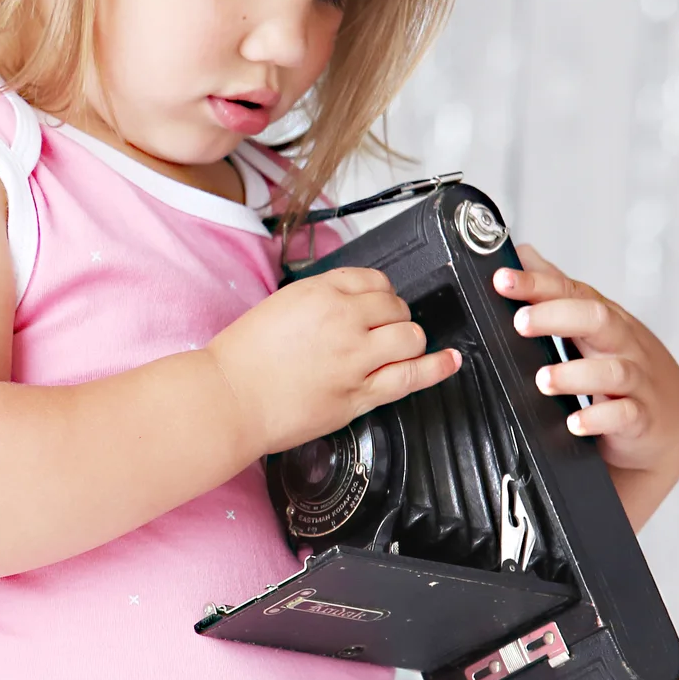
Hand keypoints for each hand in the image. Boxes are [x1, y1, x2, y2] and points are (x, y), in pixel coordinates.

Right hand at [204, 268, 462, 456]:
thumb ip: (319, 300)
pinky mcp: (359, 394)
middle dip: (393, 316)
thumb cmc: (241, 358)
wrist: (228, 398)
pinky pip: (411, 377)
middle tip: (380, 331)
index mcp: (319, 292)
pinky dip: (436, 367)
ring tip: (396, 348)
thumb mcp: (279, 306)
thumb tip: (352, 303)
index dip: (379, 293)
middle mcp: (343, 319)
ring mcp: (355, 358)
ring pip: (409, 337)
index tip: (377, 304)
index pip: (373, 280)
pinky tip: (450, 361)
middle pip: (396, 307)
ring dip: (407, 340)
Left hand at [495, 244, 678, 529]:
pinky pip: (624, 415)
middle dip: (557, 316)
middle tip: (520, 322)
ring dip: (575, 373)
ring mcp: (636, 382)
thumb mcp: (591, 326)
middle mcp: (622, 345)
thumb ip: (558, 292)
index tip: (501, 280)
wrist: (666, 423)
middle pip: (596, 319)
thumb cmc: (622, 366)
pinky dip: (599, 418)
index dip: (537, 284)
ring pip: (612, 370)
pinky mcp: (641, 418)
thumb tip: (523, 253)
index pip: (571, 292)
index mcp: (604, 319)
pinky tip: (575, 423)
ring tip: (543, 379)